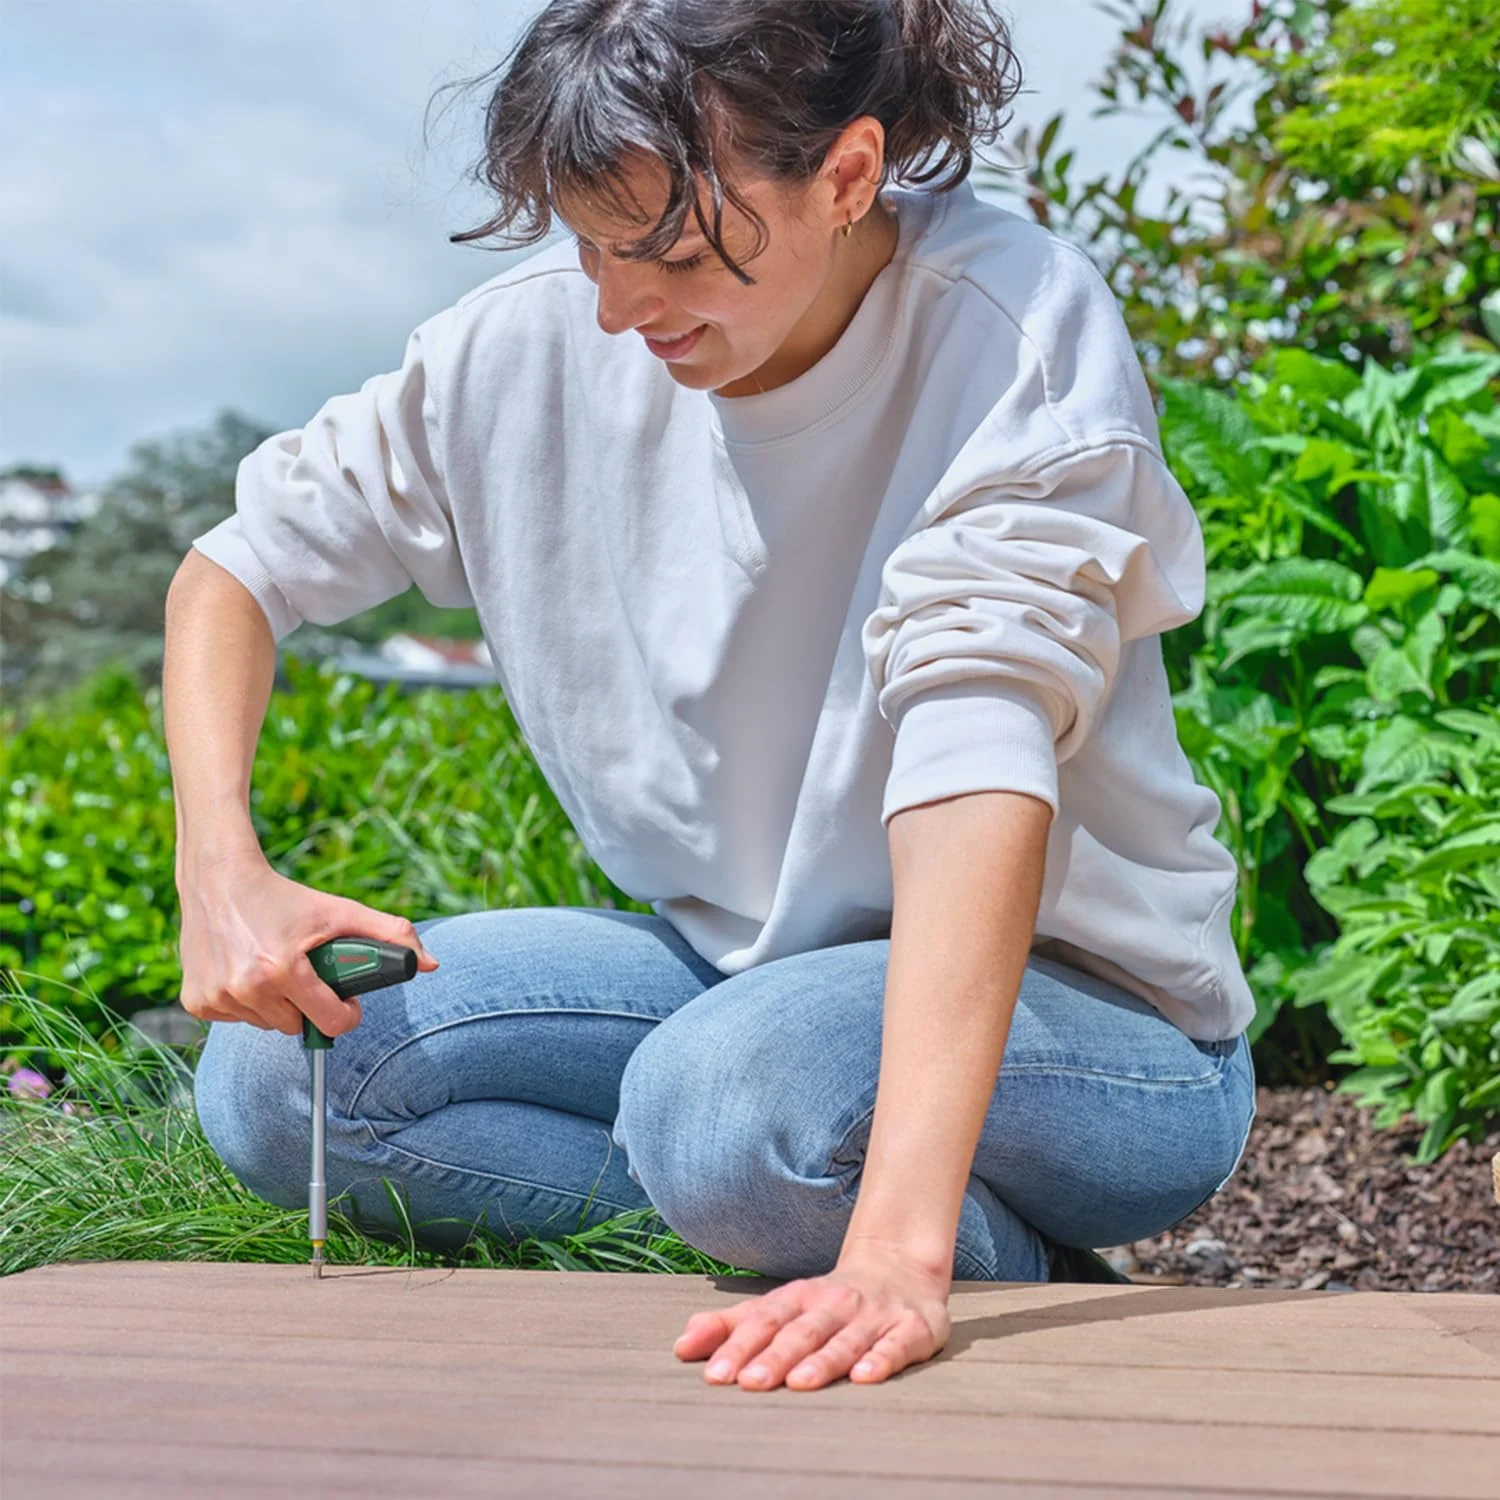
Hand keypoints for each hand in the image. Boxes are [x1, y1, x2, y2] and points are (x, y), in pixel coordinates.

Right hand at [177, 854, 437, 1035]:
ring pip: (265, 1025)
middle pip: (296, 1026)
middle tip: (306, 974)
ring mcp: (217, 997)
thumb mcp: (339, 911)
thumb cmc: (284, 897)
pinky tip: (245, 972)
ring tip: (274, 968)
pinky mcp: (196, 1001)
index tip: (345, 1000)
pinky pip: (236, 1019)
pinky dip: (245, 1003)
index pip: (329, 1023)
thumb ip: (390, 933)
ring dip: (276, 1006)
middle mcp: (246, 988)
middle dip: (307, 1006)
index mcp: (282, 970)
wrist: (218, 879)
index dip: (344, 1014)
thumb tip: (431, 963)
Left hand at [672, 1239, 951, 1390]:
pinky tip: (865, 1376)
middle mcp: (834, 1303)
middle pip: (801, 1331)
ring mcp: (874, 1315)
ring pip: (845, 1339)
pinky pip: (896, 1345)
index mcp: (800, 1298)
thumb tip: (681, 1345)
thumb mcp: (782, 1305)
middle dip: (775, 1356)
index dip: (739, 1346)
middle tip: (748, 1383)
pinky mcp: (911, 1328)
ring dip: (822, 1361)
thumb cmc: (830, 1300)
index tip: (714, 1374)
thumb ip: (733, 1325)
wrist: (902, 1266)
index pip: (765, 1320)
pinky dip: (881, 1359)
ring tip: (799, 1382)